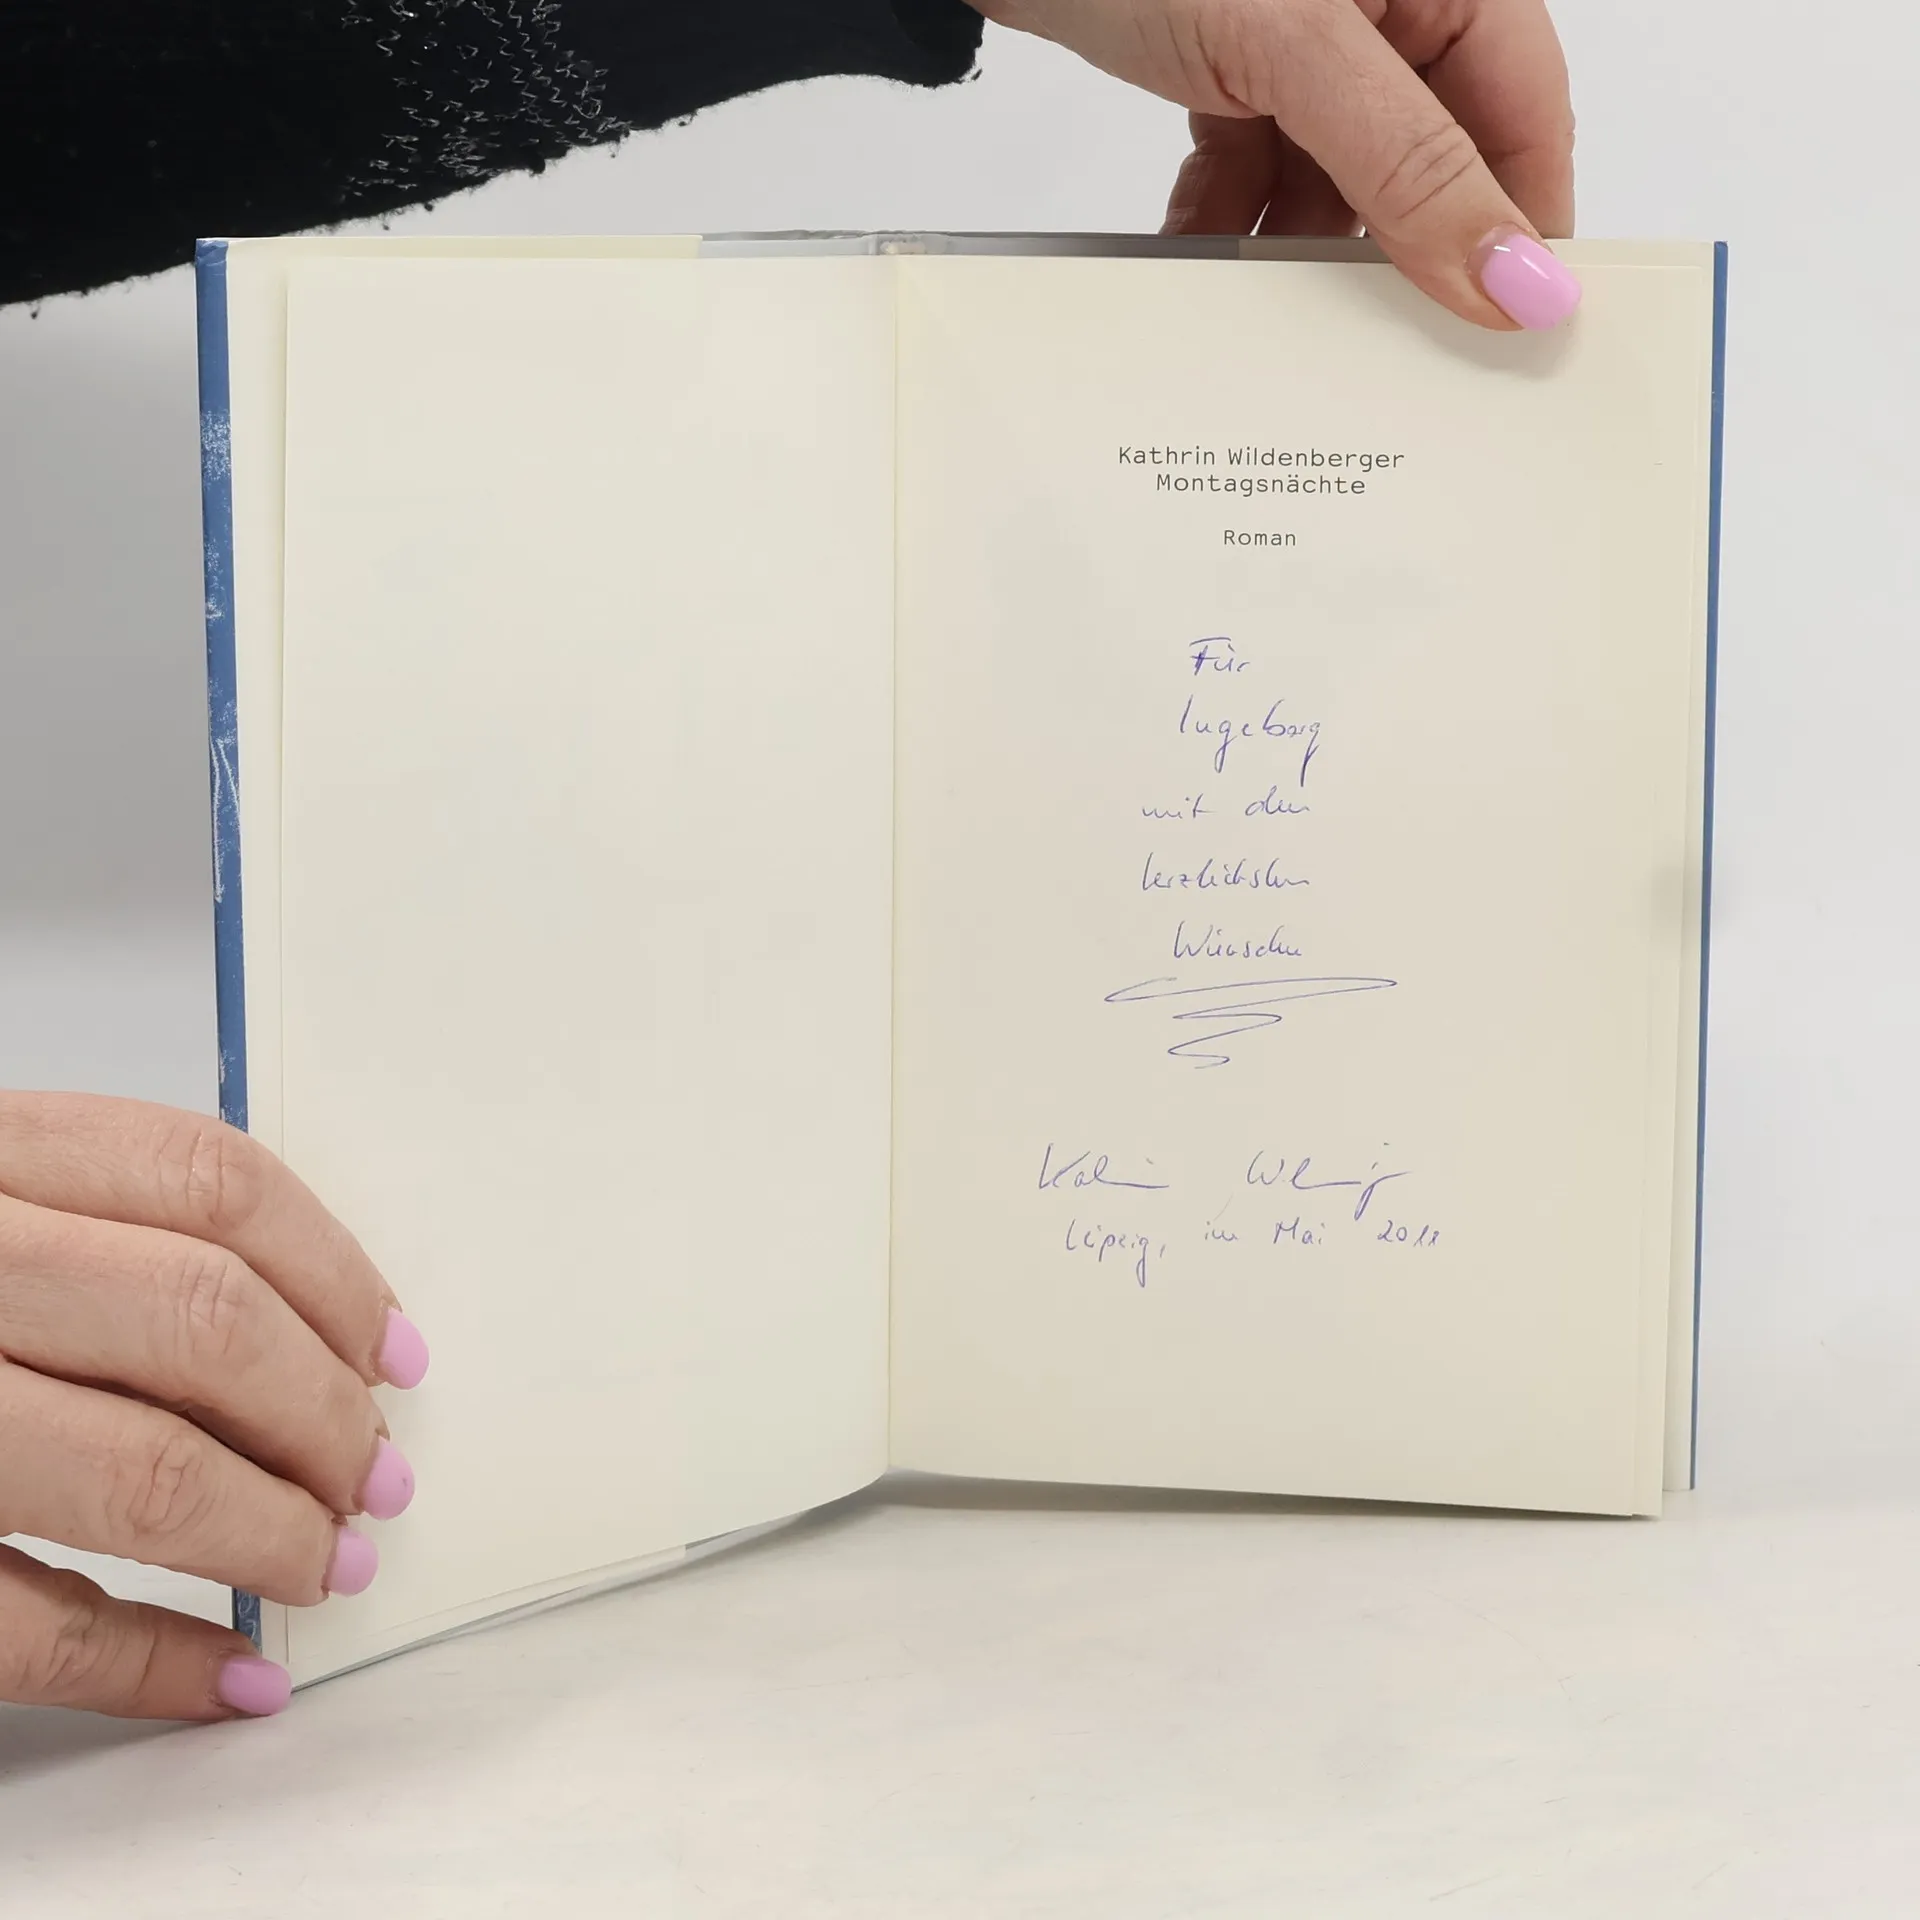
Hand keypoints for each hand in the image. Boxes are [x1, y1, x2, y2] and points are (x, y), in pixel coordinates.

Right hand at [0, 1093, 427, 1720]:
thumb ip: (98, 1229)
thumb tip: (310, 1330)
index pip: (215, 1187)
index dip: (338, 1277)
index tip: (395, 1354)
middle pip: (205, 1325)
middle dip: (323, 1416)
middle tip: (375, 1478)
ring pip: (141, 1473)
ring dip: (270, 1536)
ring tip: (327, 1564)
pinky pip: (31, 1631)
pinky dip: (152, 1666)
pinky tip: (226, 1678)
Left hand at [969, 0, 1578, 330]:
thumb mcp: (1299, 49)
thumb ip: (1407, 163)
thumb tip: (1507, 273)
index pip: (1523, 115)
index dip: (1519, 226)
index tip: (1506, 329)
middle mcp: (1387, 2)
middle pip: (1432, 157)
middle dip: (1402, 250)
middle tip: (1392, 348)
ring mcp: (1304, 36)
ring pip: (1336, 178)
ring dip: (1302, 249)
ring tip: (1280, 318)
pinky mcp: (1228, 66)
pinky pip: (1253, 168)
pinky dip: (1229, 222)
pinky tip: (1202, 262)